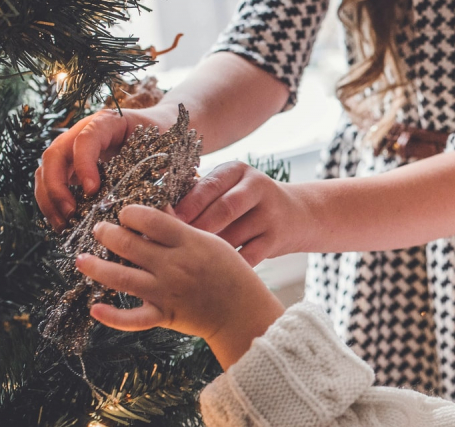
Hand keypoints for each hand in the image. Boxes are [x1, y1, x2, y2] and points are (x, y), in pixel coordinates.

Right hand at [36, 105, 178, 229]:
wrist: (159, 127)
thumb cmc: (161, 138)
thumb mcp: (163, 149)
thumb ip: (156, 172)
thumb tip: (156, 208)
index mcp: (107, 122)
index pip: (85, 138)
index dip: (84, 164)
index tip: (92, 190)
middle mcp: (82, 132)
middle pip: (55, 154)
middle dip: (57, 186)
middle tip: (71, 213)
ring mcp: (72, 148)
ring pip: (46, 169)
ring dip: (49, 198)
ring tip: (63, 224)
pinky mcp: (70, 165)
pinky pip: (50, 182)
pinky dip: (52, 202)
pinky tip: (63, 223)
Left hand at [76, 204, 283, 366]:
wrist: (242, 312)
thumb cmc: (230, 273)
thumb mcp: (211, 242)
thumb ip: (182, 229)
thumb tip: (155, 211)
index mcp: (188, 243)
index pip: (150, 219)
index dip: (130, 213)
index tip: (124, 213)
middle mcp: (174, 266)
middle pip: (129, 244)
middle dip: (107, 233)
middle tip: (99, 230)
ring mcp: (167, 292)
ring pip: (121, 278)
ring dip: (96, 267)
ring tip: (81, 260)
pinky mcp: (164, 315)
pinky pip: (132, 318)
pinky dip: (111, 316)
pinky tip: (94, 308)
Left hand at [174, 161, 310, 265]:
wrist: (296, 214)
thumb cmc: (246, 203)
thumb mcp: (229, 187)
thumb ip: (199, 194)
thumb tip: (158, 212)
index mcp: (238, 170)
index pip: (209, 186)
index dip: (187, 206)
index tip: (164, 223)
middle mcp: (258, 188)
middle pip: (224, 210)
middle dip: (197, 228)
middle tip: (173, 246)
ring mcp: (270, 214)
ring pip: (233, 236)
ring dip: (209, 251)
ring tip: (186, 262)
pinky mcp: (277, 239)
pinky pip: (247, 257)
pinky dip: (228, 266)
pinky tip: (211, 273)